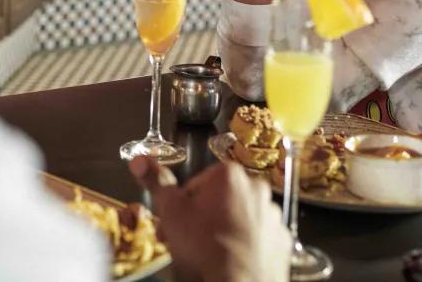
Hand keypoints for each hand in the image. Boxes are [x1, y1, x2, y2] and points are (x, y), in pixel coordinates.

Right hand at [130, 157, 289, 281]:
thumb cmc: (205, 248)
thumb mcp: (171, 211)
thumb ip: (156, 181)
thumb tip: (140, 161)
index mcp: (229, 175)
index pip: (196, 183)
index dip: (182, 205)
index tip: (177, 222)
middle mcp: (256, 188)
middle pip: (218, 198)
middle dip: (202, 216)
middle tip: (188, 238)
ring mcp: (272, 215)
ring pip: (238, 217)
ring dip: (223, 229)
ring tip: (209, 252)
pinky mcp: (281, 239)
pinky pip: (256, 236)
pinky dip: (244, 244)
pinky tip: (230, 259)